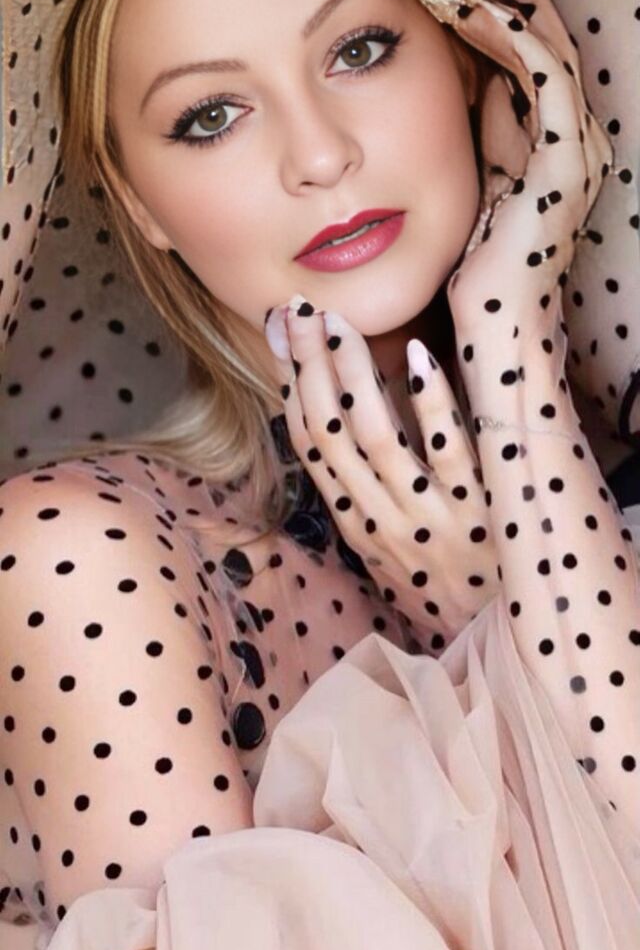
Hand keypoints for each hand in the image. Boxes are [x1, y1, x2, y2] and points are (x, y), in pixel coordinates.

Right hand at [264, 296, 498, 645]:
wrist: (494, 640)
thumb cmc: (440, 587)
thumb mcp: (387, 551)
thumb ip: (363, 496)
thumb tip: (340, 437)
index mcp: (356, 524)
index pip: (309, 446)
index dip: (290, 387)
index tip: (281, 337)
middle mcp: (380, 519)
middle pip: (330, 433)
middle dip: (309, 367)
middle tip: (300, 309)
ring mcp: (426, 515)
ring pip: (373, 436)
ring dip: (350, 374)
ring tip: (338, 323)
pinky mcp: (475, 511)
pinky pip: (446, 451)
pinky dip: (429, 402)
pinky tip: (417, 356)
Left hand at [444, 0, 612, 342]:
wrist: (498, 321)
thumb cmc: (485, 266)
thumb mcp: (488, 184)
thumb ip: (495, 138)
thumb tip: (485, 87)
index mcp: (564, 153)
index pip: (543, 71)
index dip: (514, 26)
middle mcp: (582, 147)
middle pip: (554, 54)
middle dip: (516, 7)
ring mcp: (579, 154)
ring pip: (550, 57)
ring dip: (507, 16)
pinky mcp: (564, 163)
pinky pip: (545, 81)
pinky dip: (513, 42)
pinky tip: (477, 18)